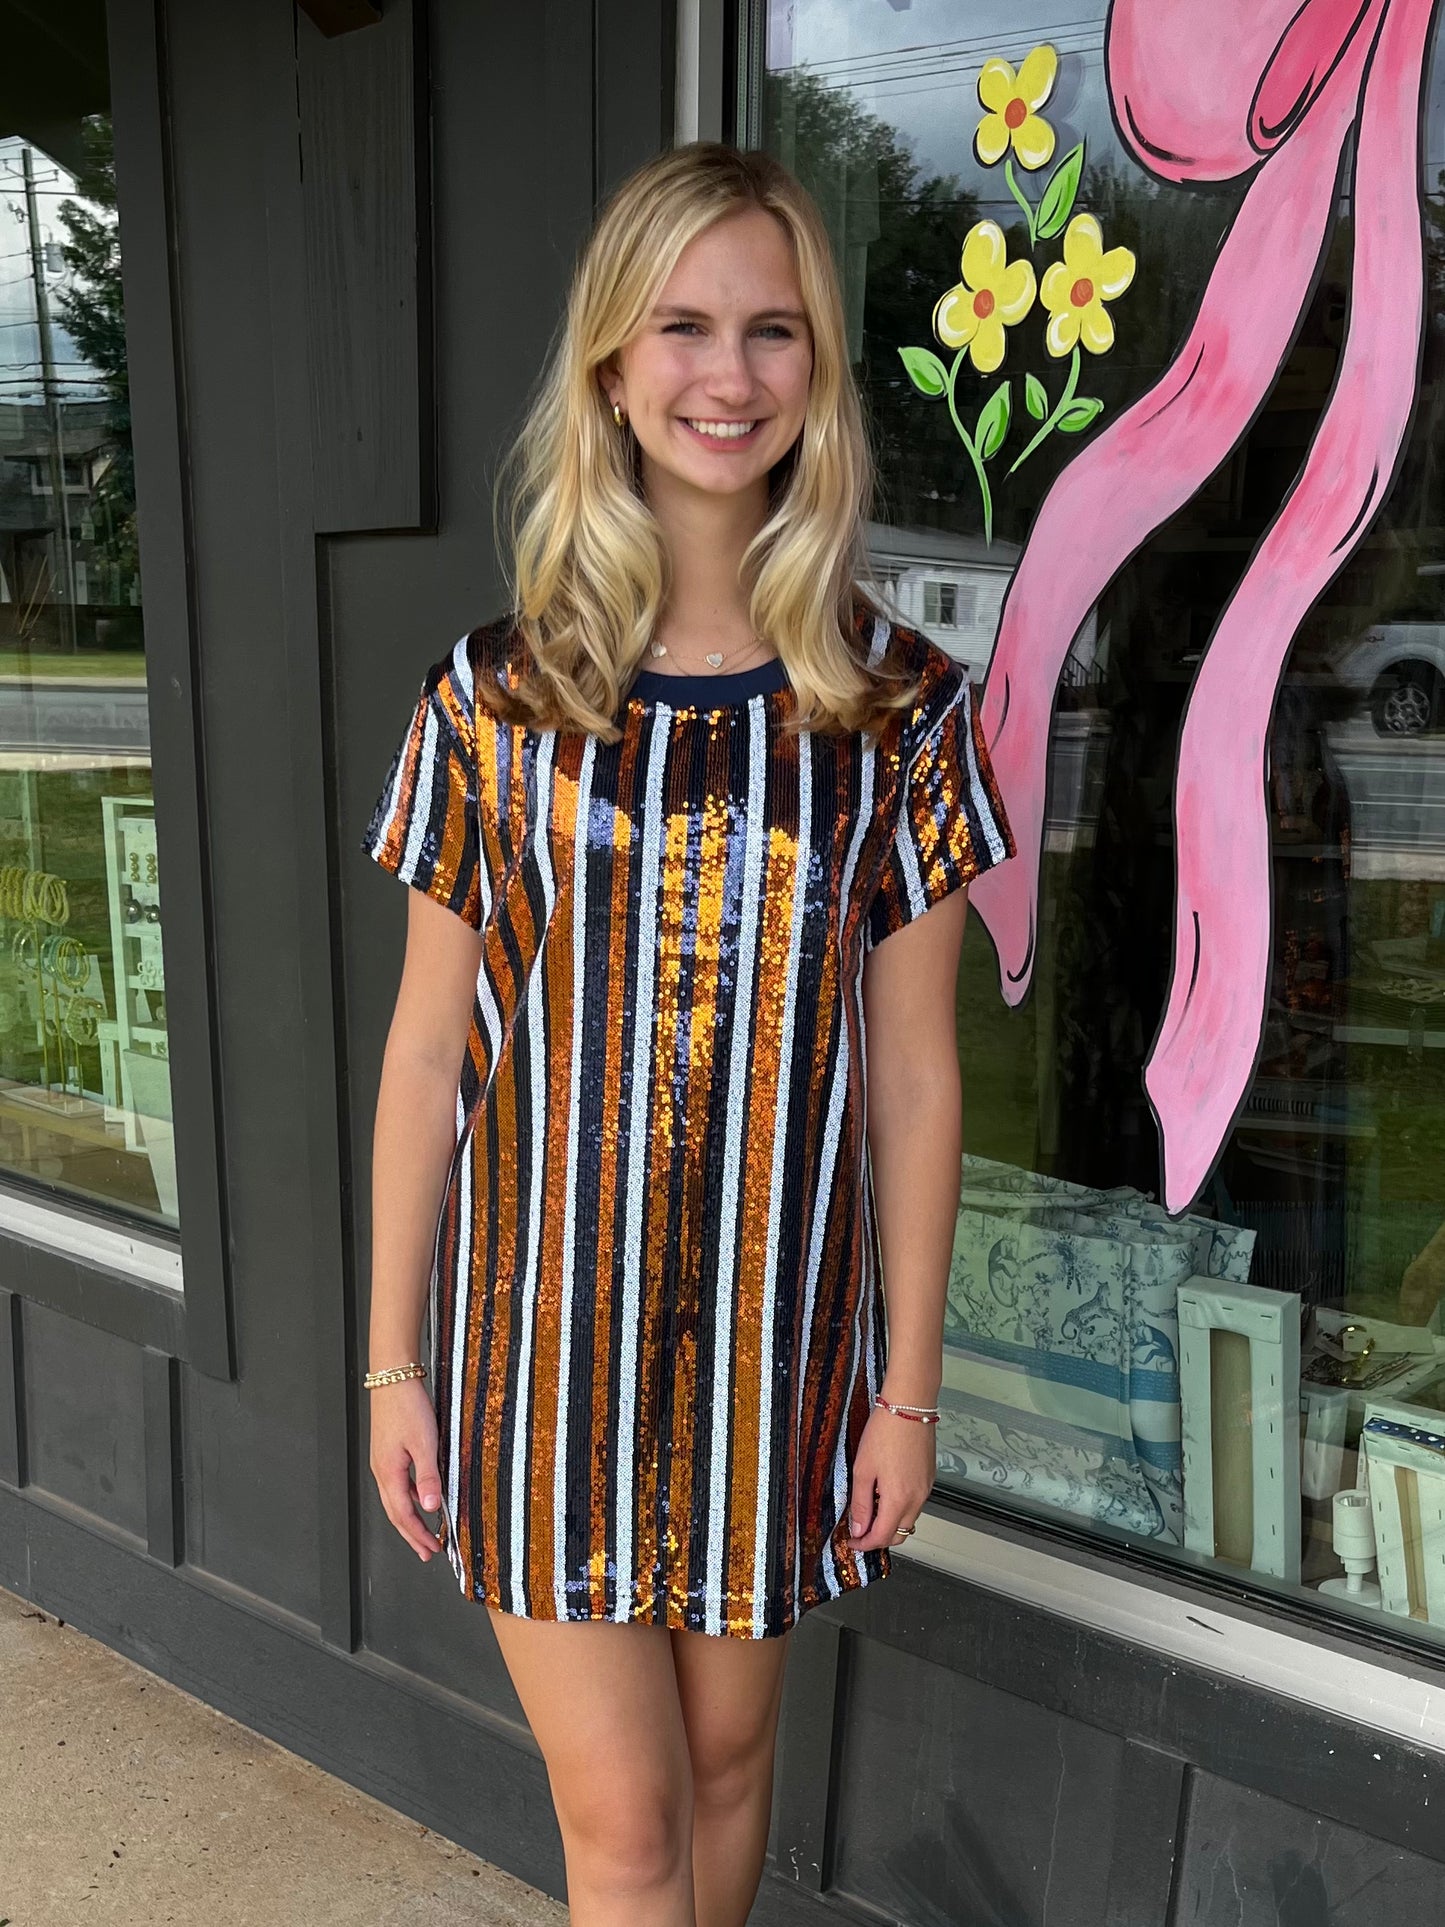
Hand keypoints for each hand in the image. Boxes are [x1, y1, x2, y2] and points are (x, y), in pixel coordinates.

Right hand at [368, 1377, 443, 1561]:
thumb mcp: (424, 1442)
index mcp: (389, 1472)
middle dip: (411, 1534)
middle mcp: (381, 1470)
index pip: (403, 1514)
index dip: (418, 1534)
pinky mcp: (387, 1452)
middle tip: (426, 1551)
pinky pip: (397, 1484)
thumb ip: (428, 1476)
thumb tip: (431, 1507)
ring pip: (395, 1499)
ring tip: (423, 1532)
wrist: (393, 1378)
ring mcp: (382, 1461)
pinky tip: (420, 1497)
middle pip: (395, 1512)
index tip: (432, 1549)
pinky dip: (409, 1497)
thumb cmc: (407, 1406)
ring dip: (409, 1518)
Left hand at [845, 1404, 935, 1553]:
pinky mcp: (929, 1478)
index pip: (882, 1537)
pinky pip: (915, 1504)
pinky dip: (900, 1508)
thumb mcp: (863, 1469)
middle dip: (879, 1538)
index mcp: (899, 1499)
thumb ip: (860, 1503)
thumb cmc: (885, 1432)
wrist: (909, 1405)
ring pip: (909, 1520)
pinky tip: (885, 1493)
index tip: (852, 1541)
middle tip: (859, 1530)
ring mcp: (926, 1489)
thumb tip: (858, 1529)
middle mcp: (917, 1499)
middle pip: (899, 1534)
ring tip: (869, 1508)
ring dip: (890, 1523)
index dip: (865, 1544)